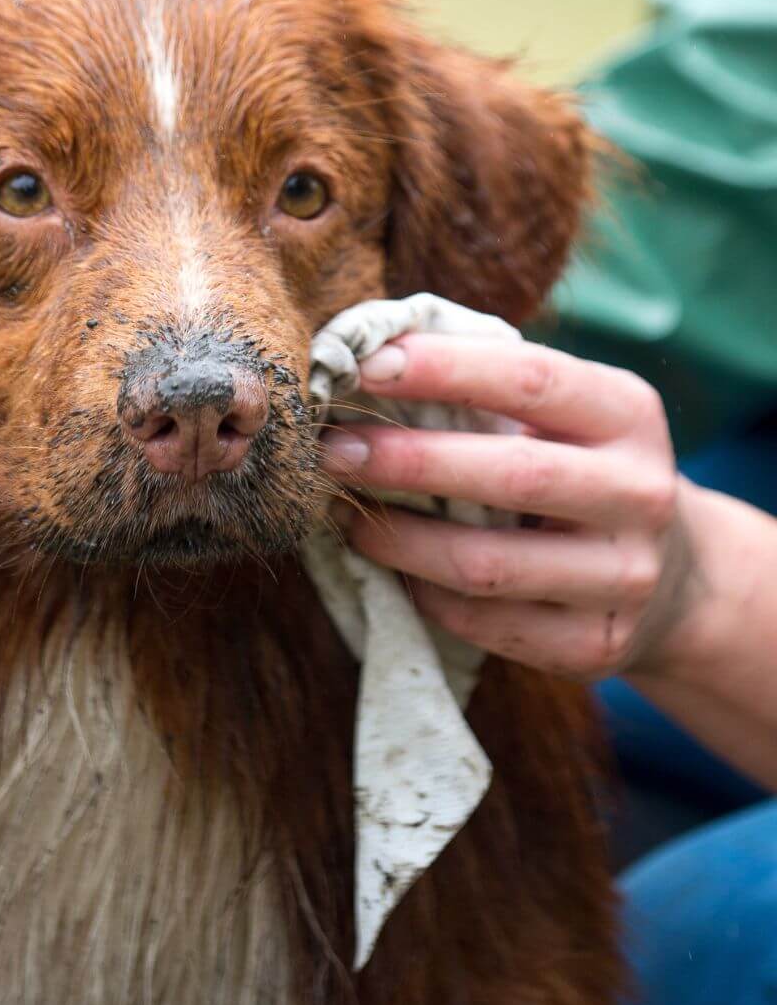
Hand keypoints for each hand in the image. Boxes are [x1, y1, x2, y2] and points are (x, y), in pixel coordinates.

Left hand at [322, 333, 692, 681]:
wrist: (673, 576)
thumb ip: (485, 390)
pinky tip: (388, 567)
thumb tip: (363, 360)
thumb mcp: (561, 418)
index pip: (531, 379)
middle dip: (406, 461)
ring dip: (396, 539)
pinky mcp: (594, 645)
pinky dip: (420, 593)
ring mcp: (623, 577)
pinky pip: (483, 622)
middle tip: (331, 449)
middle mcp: (639, 494)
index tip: (365, 365)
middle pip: (509, 476)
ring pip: (486, 564)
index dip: (443, 369)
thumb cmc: (576, 468)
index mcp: (627, 415)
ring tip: (342, 514)